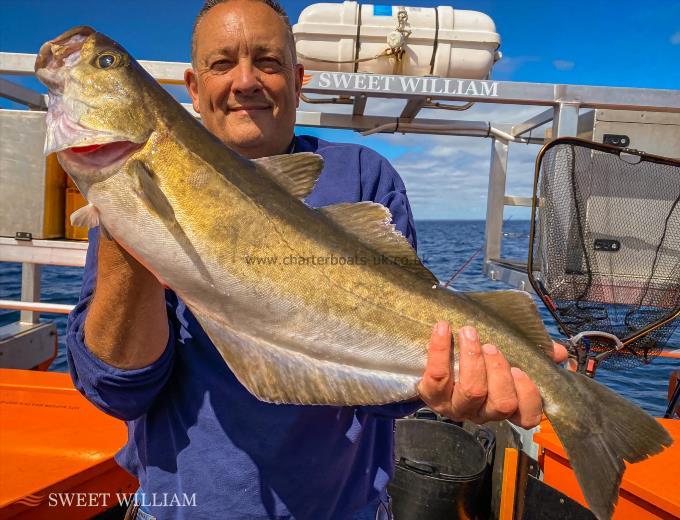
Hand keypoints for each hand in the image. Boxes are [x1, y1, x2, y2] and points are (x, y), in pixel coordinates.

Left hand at [417, 322, 568, 427]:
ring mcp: (455, 407)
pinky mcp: (430, 396)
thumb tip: (558, 352)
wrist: (433, 357)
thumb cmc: (478, 358)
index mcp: (505, 406)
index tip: (521, 370)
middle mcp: (482, 412)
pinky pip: (437, 376)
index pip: (527, 417)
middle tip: (491, 346)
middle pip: (501, 403)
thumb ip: (535, 353)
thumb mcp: (508, 353)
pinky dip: (440, 349)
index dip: (528, 396)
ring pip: (472, 391)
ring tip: (469, 333)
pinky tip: (443, 328)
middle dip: (499, 371)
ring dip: (473, 359)